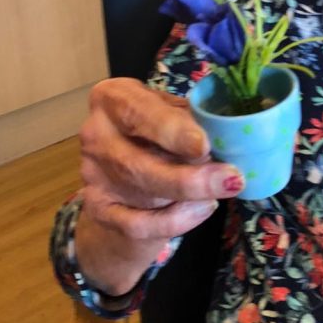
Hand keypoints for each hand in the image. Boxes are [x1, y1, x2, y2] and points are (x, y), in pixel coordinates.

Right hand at [75, 78, 244, 293]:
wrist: (128, 181)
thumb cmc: (159, 136)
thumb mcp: (173, 116)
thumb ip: (191, 121)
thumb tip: (225, 133)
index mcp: (113, 98)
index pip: (137, 110)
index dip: (170, 130)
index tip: (203, 144)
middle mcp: (95, 133)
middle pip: (136, 159)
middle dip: (187, 175)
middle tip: (230, 179)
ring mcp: (92, 174)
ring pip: (141, 191)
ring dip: (189, 195)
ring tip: (223, 189)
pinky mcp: (98, 209)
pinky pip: (137, 224)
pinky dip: (174, 220)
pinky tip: (203, 209)